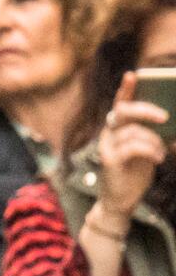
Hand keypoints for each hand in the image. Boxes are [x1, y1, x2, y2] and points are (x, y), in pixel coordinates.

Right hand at [94, 72, 169, 222]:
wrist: (120, 199)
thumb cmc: (135, 172)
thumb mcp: (148, 149)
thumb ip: (153, 135)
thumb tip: (170, 121)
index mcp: (118, 128)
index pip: (121, 103)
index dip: (126, 89)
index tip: (133, 75)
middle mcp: (109, 133)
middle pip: (123, 111)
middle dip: (145, 110)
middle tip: (165, 117)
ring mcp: (107, 146)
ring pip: (132, 131)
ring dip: (153, 140)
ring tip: (161, 152)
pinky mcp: (110, 160)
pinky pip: (131, 147)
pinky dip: (150, 150)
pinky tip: (158, 158)